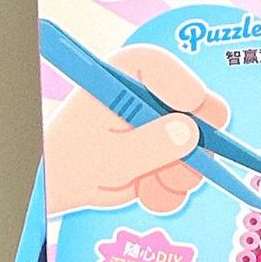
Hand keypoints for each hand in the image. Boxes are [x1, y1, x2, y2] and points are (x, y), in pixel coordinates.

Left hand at [44, 44, 229, 215]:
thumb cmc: (72, 160)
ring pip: (199, 146)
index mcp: (129, 74)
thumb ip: (149, 145)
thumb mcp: (109, 157)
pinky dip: (171, 189)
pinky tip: (147, 193)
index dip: (182, 86)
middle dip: (195, 143)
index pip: (162, 68)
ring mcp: (166, 122)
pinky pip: (189, 170)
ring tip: (148, 186)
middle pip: (199, 106)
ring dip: (179, 174)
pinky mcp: (170, 149)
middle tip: (186, 164)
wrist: (61, 185)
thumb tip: (190, 133)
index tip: (190, 106)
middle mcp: (153, 93)